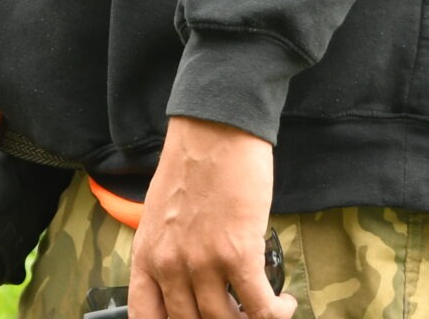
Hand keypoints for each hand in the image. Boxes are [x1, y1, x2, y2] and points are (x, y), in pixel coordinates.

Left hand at [127, 116, 296, 318]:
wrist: (214, 129)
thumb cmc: (191, 166)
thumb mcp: (160, 215)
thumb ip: (168, 253)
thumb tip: (187, 285)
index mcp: (146, 256)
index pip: (145, 317)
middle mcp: (169, 265)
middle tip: (239, 314)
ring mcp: (202, 262)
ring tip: (264, 311)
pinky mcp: (237, 254)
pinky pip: (260, 308)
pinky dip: (276, 313)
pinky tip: (283, 302)